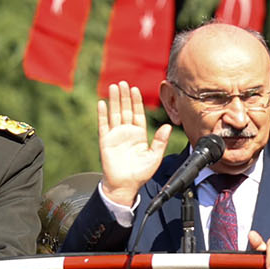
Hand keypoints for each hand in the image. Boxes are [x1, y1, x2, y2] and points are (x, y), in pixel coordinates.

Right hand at [95, 81, 171, 209]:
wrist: (125, 185)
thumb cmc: (140, 173)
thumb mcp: (154, 156)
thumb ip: (160, 141)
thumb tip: (167, 127)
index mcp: (139, 134)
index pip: (138, 113)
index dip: (137, 101)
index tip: (135, 89)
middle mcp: (127, 132)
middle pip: (126, 110)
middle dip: (124, 96)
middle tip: (123, 83)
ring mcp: (115, 135)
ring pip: (114, 114)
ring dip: (114, 101)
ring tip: (113, 87)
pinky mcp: (105, 141)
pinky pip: (103, 125)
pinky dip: (102, 114)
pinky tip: (102, 103)